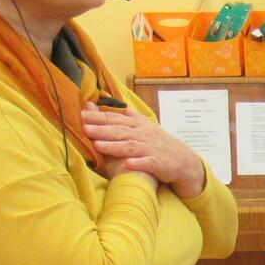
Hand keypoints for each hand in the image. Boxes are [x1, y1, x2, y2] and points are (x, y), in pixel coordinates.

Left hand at [82, 106, 206, 197]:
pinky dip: (138, 164)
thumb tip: (109, 100)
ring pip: (130, 146)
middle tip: (84, 127)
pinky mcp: (158, 164)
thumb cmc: (158, 142)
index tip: (82, 114)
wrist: (182, 159)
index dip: (99, 116)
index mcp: (138, 125)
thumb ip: (127, 114)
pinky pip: (147, 163)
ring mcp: (150, 149)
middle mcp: (143, 135)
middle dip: (102, 129)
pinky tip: (127, 164)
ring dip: (114, 146)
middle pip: (120, 131)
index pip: (115, 119)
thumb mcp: (144, 125)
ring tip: (98, 145)